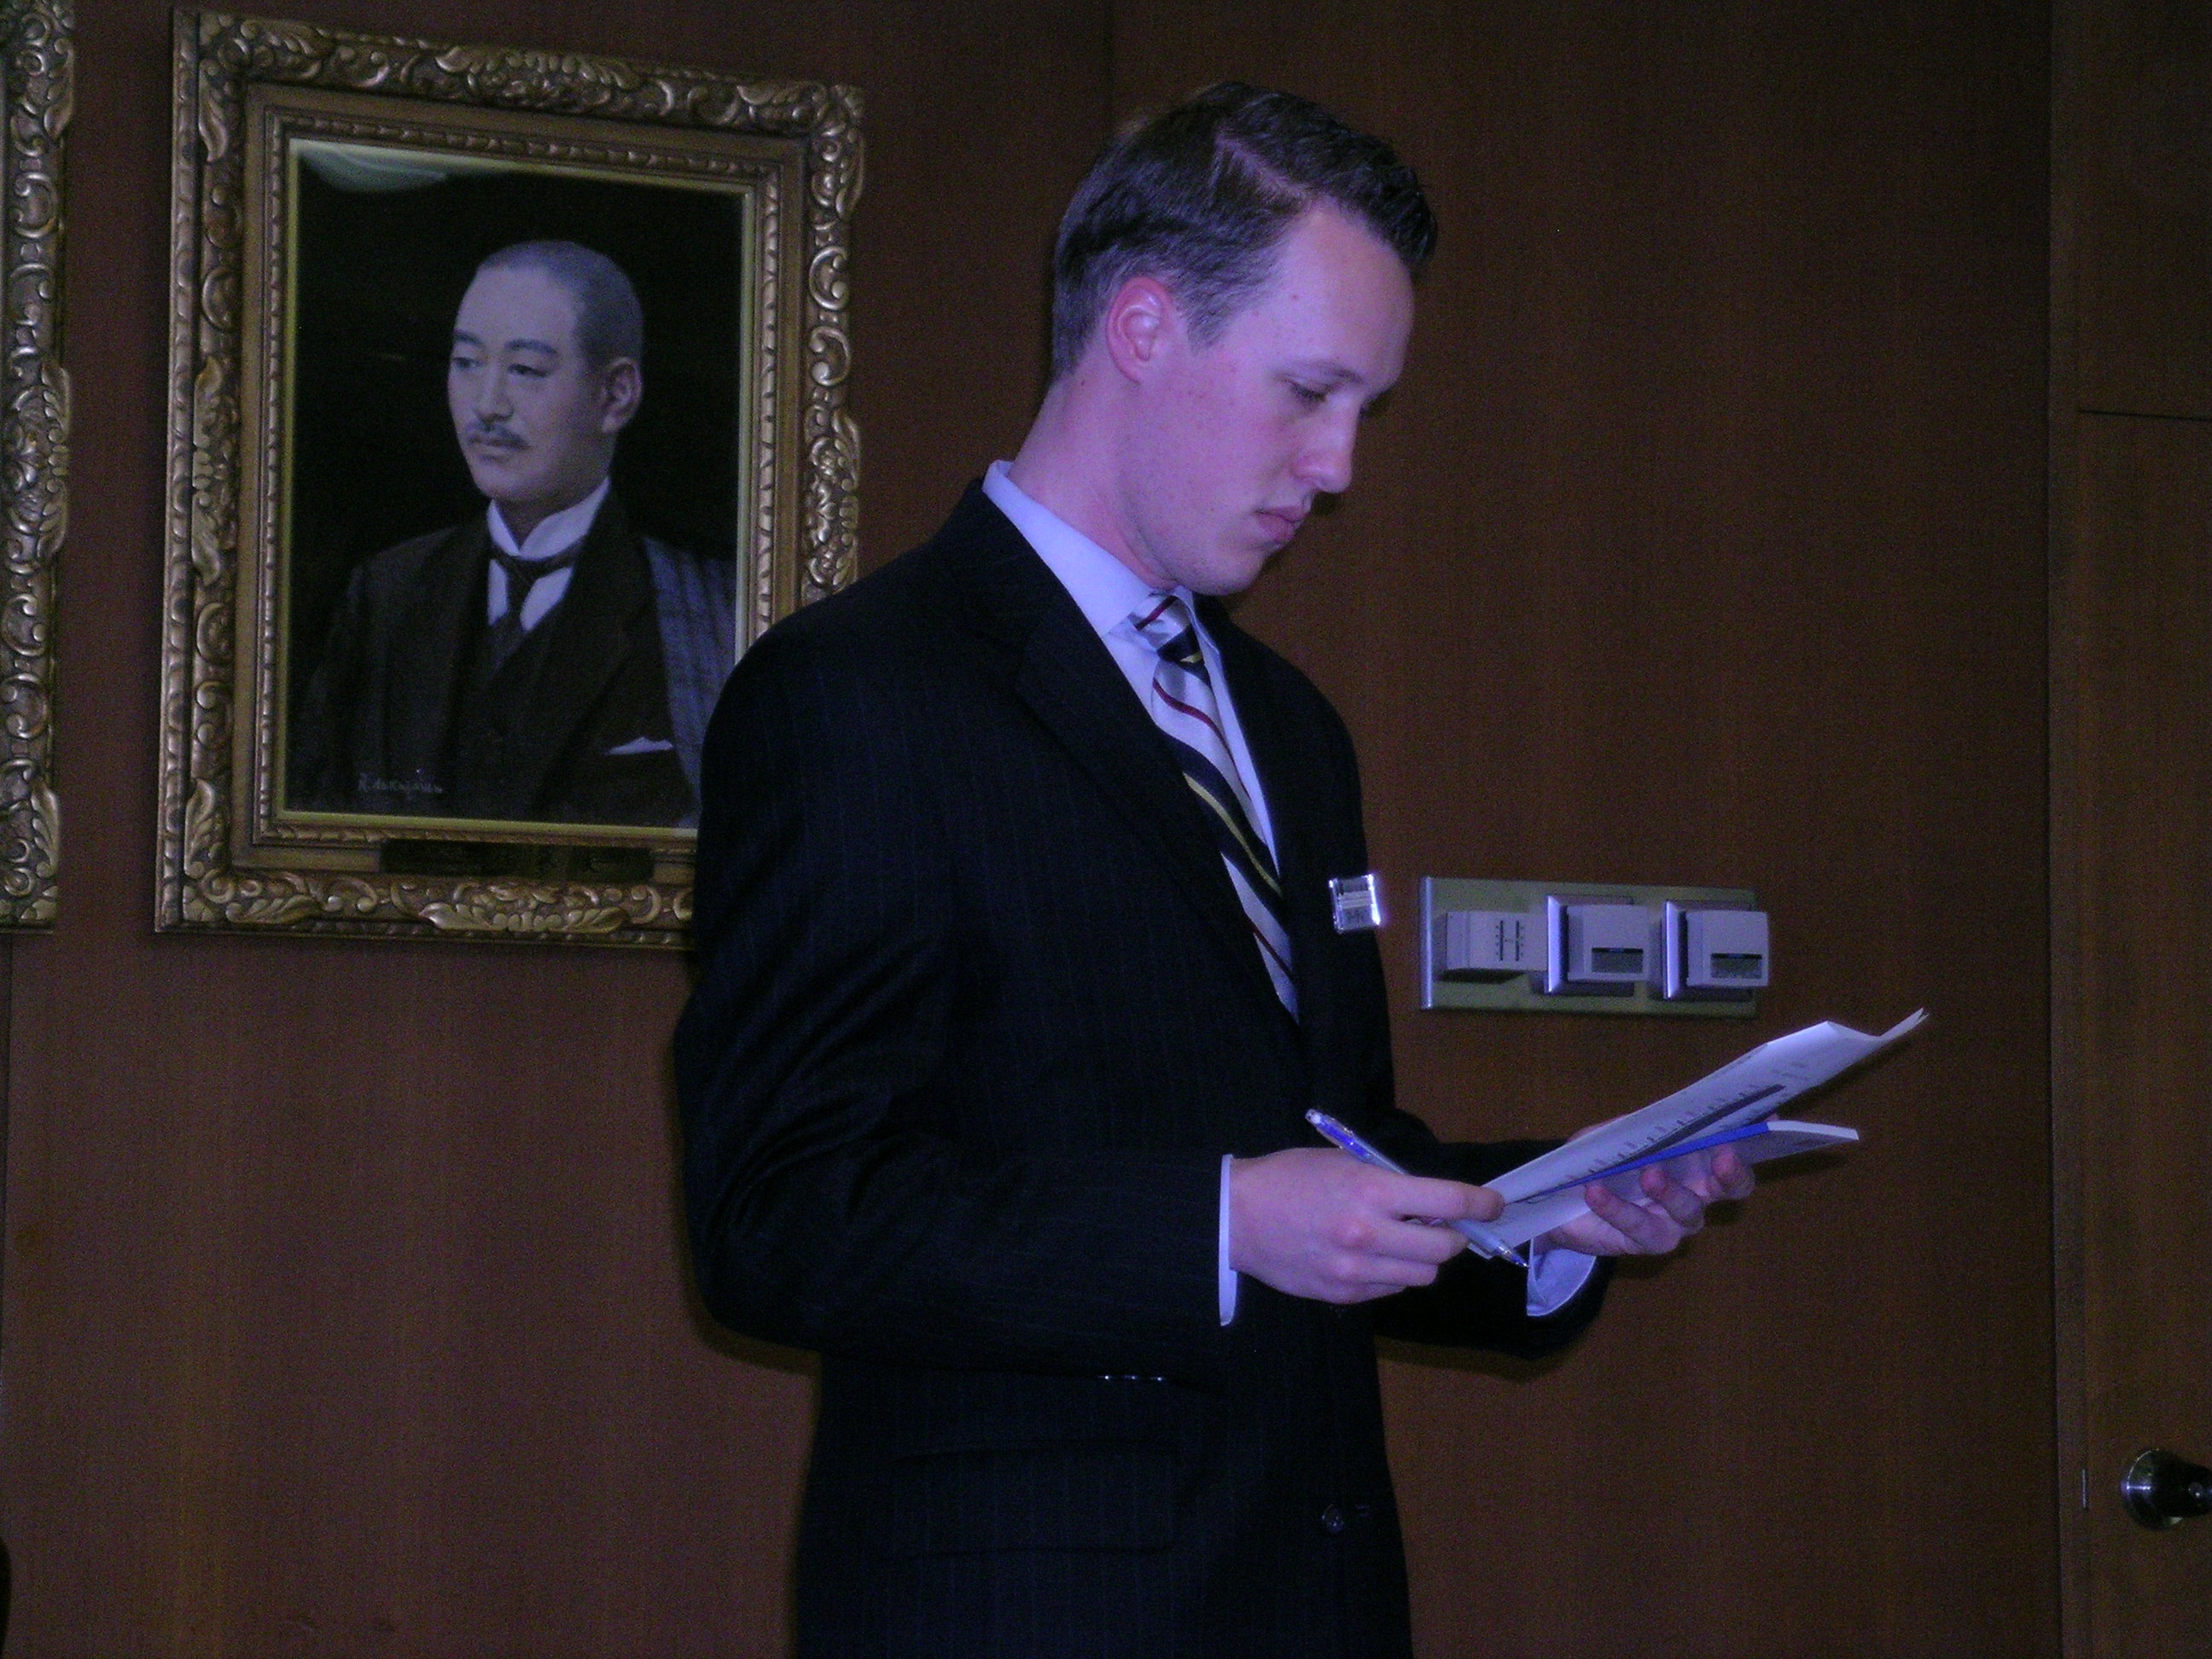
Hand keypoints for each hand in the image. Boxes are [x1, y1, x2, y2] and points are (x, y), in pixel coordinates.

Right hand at [1228, 1148, 1502, 1304]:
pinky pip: (1391, 1289)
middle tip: (1443, 1225)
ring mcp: (1356, 1270)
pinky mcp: (1343, 1294)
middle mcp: (1369, 1234)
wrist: (1235, 1217)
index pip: (1448, 1200)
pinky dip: (1395, 1274)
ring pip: (1422, 1275)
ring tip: (1405, 1242)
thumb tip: (1431, 1203)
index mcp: (1371, 1192)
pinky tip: (1375, 1257)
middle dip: (1452, 1235)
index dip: (1481, 1203)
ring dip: (1425, 1258)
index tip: (1493, 1204)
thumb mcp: (1341, 1162)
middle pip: (1444, 1248)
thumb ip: (1388, 1182)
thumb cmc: (1288, 1178)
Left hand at [1537, 1145, 1755, 1256]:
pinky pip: (1641, 1228)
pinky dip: (1618, 1208)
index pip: (1730, 1152)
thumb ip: (1639, 1126)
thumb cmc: (1597, 1161)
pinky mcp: (1648, 1243)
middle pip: (1729, 1189)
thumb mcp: (1612, 1135)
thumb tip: (1665, 1112)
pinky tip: (1596, 1192)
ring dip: (1671, 1190)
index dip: (1747, 1140)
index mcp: (1693, 1161)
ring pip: (1688, 1210)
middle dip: (1731, 1174)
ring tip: (1648, 1174)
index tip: (1759, 1124)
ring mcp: (1674, 1221)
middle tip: (1722, 1158)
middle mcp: (1695, 1193)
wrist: (1558, 1198)